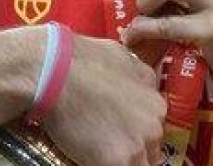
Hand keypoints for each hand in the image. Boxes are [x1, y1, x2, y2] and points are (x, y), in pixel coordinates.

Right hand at [42, 35, 165, 165]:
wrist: (55, 71)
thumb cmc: (82, 60)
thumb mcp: (124, 58)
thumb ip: (139, 79)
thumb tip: (138, 88)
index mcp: (157, 104)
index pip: (155, 131)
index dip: (137, 134)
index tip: (122, 136)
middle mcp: (154, 126)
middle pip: (150, 150)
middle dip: (131, 149)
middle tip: (108, 142)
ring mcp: (138, 145)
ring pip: (138, 163)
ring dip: (121, 160)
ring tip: (97, 151)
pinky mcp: (118, 162)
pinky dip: (102, 164)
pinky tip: (89, 158)